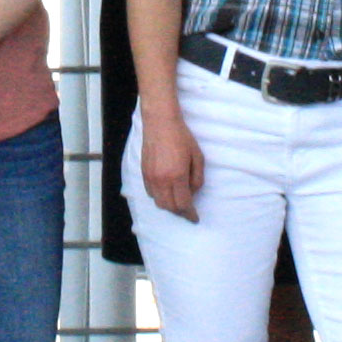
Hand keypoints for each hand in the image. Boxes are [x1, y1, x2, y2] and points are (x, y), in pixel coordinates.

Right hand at [139, 101, 203, 221]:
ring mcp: (151, 177)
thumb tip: (193, 192)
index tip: (195, 218)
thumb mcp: (197, 157)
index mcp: (177, 176)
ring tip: (178, 201)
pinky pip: (150, 193)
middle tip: (188, 211)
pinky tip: (166, 191)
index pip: (183, 204)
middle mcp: (162, 180)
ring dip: (169, 206)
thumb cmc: (182, 137)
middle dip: (180, 212)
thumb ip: (197, 178)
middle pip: (170, 207)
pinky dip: (159, 197)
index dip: (190, 214)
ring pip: (158, 202)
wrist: (160, 123)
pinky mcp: (143, 173)